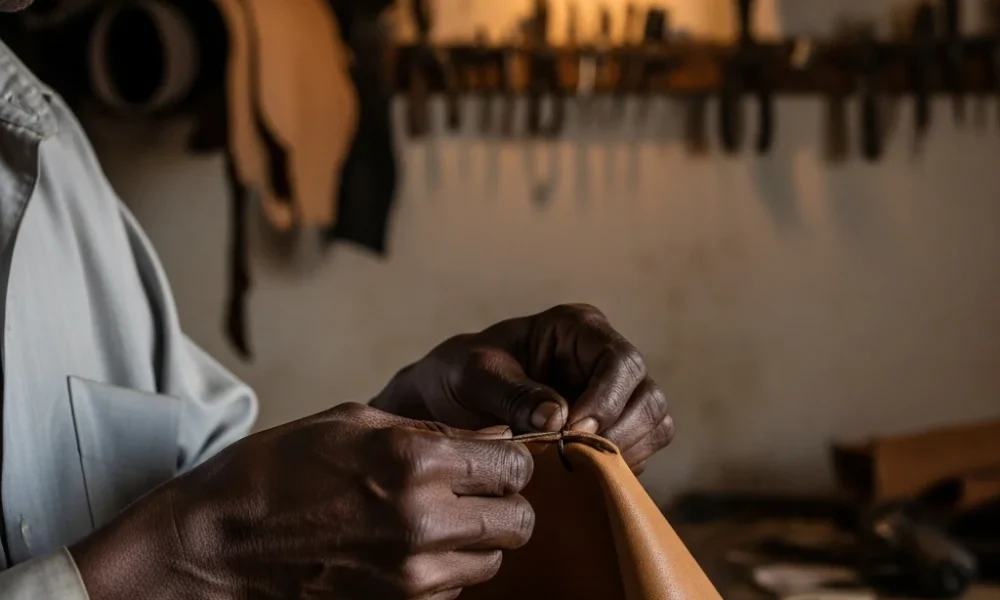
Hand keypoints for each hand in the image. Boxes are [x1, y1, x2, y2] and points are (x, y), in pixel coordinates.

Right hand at [70, 404, 533, 599]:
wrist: (216, 546)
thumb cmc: (275, 472)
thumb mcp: (353, 423)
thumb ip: (432, 431)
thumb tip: (492, 440)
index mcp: (414, 462)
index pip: (514, 468)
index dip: (512, 461)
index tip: (496, 459)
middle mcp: (423, 521)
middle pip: (518, 522)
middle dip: (505, 502)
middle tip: (476, 491)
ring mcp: (412, 574)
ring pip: (491, 562)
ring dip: (477, 540)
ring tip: (437, 519)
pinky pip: (454, 590)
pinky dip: (446, 569)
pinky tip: (409, 547)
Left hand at [372, 304, 672, 472]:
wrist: (445, 405)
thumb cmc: (458, 376)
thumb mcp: (473, 375)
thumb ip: (512, 392)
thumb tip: (557, 418)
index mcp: (578, 329)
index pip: (620, 361)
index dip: (607, 399)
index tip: (574, 430)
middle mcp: (604, 360)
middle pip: (647, 396)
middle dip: (619, 432)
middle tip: (575, 458)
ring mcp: (613, 398)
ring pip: (653, 426)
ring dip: (622, 453)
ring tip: (576, 469)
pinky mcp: (610, 433)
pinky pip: (637, 454)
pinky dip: (614, 470)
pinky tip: (577, 477)